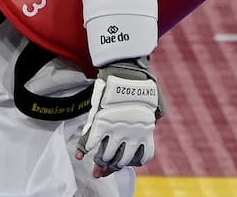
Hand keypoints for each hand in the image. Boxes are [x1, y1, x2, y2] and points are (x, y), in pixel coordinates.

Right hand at [75, 57, 164, 177]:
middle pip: (121, 159)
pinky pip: (90, 139)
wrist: (127, 66)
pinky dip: (84, 148)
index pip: (140, 157)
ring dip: (100, 161)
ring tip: (96, 163)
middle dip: (110, 168)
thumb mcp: (156, 102)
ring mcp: (115, 126)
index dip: (129, 164)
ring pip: (106, 154)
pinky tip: (80, 155)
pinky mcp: (100, 117)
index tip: (120, 165)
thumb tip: (153, 121)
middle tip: (101, 171)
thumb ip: (153, 116)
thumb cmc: (143, 82)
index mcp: (145, 130)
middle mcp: (131, 132)